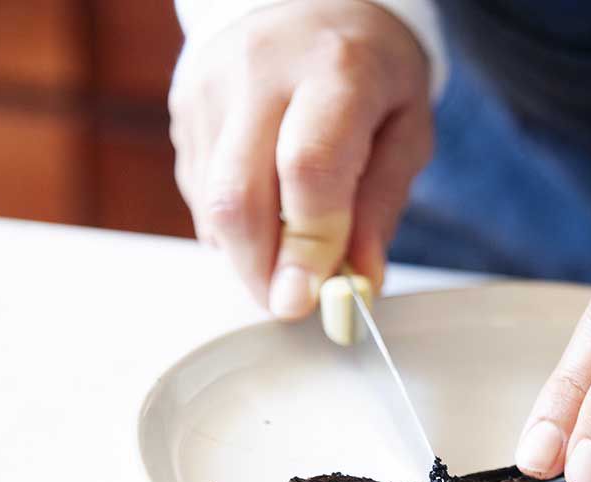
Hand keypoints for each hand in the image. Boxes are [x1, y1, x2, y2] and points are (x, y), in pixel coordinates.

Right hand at [169, 0, 432, 317]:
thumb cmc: (370, 70)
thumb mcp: (406, 132)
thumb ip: (380, 208)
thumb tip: (355, 282)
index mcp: (336, 69)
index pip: (308, 169)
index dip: (306, 246)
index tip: (306, 300)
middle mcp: (262, 71)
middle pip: (239, 197)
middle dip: (262, 271)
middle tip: (291, 303)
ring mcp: (212, 88)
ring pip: (213, 203)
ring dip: (248, 252)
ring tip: (290, 241)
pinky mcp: (184, 107)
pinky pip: (200, 193)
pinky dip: (232, 225)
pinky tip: (265, 208)